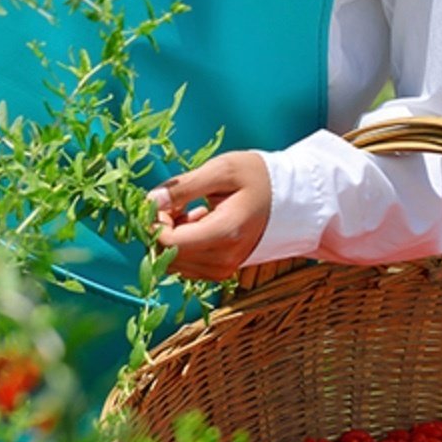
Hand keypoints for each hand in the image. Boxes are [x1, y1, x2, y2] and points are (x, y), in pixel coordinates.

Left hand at [147, 151, 271, 280]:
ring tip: (190, 210)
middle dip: (161, 227)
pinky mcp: (220, 271)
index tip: (165, 199)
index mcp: (225, 233)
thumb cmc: (257, 178)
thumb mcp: (222, 170)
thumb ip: (184, 186)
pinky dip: (181, 244)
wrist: (290, 199)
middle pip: (167, 254)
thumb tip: (151, 200)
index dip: (156, 221)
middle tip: (177, 201)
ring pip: (172, 262)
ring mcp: (222, 269)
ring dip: (170, 236)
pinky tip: (197, 222)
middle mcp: (223, 260)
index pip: (169, 243)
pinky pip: (184, 265)